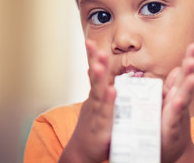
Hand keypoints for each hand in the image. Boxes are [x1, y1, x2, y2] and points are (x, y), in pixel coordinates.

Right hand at [59, 39, 115, 162]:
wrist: (81, 153)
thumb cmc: (91, 128)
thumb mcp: (96, 105)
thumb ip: (97, 89)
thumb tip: (94, 71)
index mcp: (95, 96)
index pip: (95, 73)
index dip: (93, 58)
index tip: (91, 42)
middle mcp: (94, 102)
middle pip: (95, 79)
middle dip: (95, 62)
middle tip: (94, 46)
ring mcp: (96, 113)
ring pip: (98, 94)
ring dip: (99, 78)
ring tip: (100, 65)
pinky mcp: (101, 127)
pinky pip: (106, 113)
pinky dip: (108, 102)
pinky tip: (112, 92)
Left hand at [161, 43, 193, 162]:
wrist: (172, 150)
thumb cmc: (168, 124)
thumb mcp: (168, 101)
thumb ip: (171, 85)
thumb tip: (176, 69)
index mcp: (176, 93)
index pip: (184, 73)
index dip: (189, 59)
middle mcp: (179, 101)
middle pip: (186, 80)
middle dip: (190, 66)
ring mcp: (176, 113)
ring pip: (183, 96)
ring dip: (188, 85)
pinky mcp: (172, 126)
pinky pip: (174, 115)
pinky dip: (177, 107)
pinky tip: (178, 100)